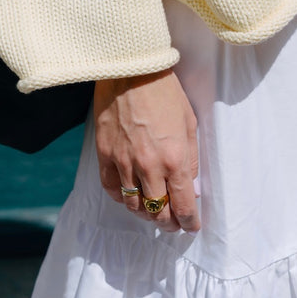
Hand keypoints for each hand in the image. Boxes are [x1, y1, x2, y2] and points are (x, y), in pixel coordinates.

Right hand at [93, 69, 200, 232]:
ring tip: (154, 211)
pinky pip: (111, 189)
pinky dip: (122, 198)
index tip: (192, 226)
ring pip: (133, 205)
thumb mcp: (190, 124)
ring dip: (146, 213)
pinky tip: (130, 197)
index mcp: (174, 159)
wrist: (131, 71)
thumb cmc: (166, 93)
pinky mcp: (104, 155)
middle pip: (157, 211)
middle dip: (169, 223)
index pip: (183, 204)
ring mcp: (123, 162)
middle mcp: (148, 166)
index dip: (189, 221)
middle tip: (174, 223)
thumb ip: (191, 159)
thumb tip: (191, 186)